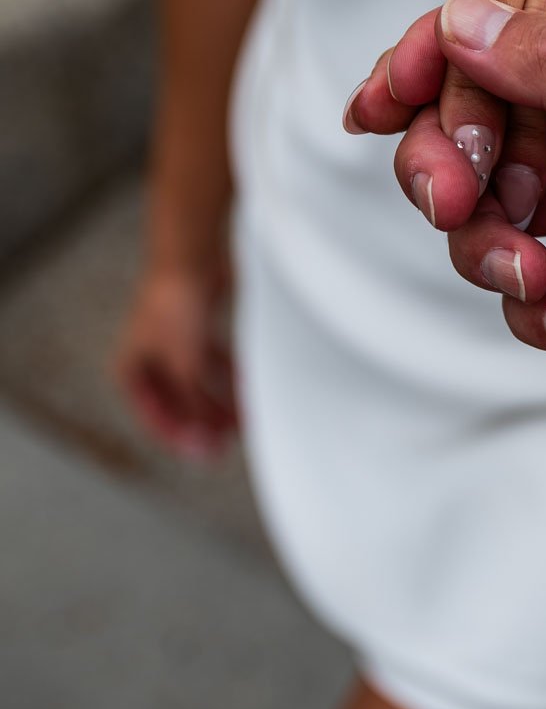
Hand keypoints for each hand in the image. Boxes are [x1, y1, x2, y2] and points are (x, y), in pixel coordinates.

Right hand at [115, 262, 237, 458]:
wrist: (193, 253)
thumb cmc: (176, 306)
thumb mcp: (186, 365)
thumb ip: (195, 405)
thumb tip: (204, 442)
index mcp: (131, 368)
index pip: (154, 417)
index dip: (182, 437)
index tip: (209, 454)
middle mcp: (150, 357)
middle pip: (179, 401)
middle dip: (205, 420)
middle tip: (231, 440)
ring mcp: (175, 342)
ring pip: (201, 382)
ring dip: (223, 400)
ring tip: (248, 417)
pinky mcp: (200, 327)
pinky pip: (216, 362)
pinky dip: (232, 376)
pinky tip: (251, 387)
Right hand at [347, 0, 545, 429]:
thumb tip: (457, 17)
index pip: (508, 31)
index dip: (435, 64)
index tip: (380, 106)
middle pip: (484, 123)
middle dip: (456, 170)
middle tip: (458, 207)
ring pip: (500, 209)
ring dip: (493, 248)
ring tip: (537, 282)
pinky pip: (537, 282)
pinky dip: (537, 306)